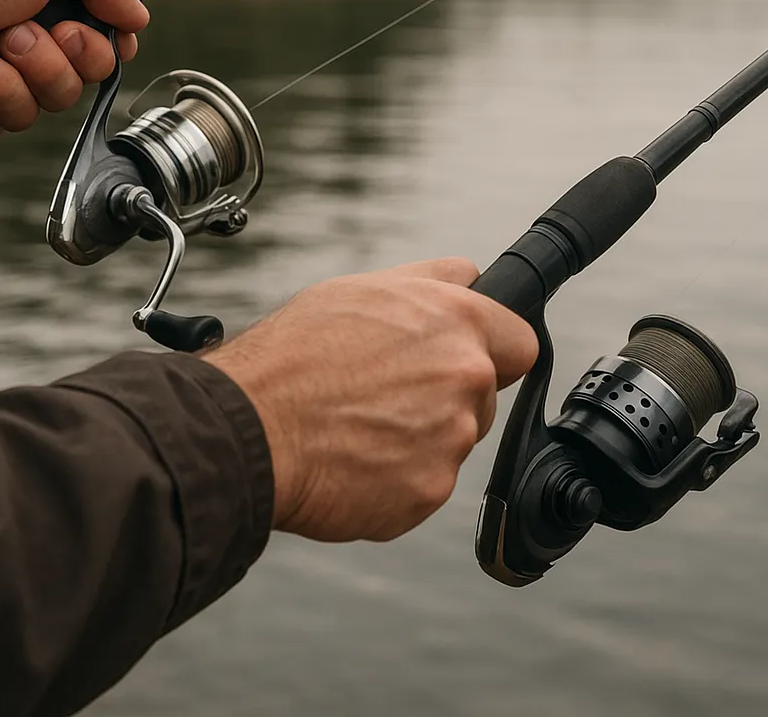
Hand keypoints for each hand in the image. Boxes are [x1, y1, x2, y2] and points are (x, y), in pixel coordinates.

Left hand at [0, 0, 149, 143]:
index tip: (114, 29)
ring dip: (29, 69)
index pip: (101, 31)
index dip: (112, 36)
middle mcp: (24, 39)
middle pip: (91, 68)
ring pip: (58, 97)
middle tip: (31, 30)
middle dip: (72, 51)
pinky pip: (17, 116)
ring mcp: (3, 79)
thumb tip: (137, 13)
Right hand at [206, 258, 538, 542]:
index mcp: (456, 321)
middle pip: (483, 395)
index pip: (520, 342)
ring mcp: (451, 437)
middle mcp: (465, 376)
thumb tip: (471, 278)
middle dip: (446, 396)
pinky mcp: (429, 490)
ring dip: (420, 438)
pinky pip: (425, 483)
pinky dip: (397, 478)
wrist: (247, 428)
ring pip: (452, 440)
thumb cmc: (295, 355)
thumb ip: (432, 282)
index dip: (493, 351)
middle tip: (384, 394)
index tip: (470, 360)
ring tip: (359, 426)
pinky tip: (354, 459)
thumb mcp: (363, 290)